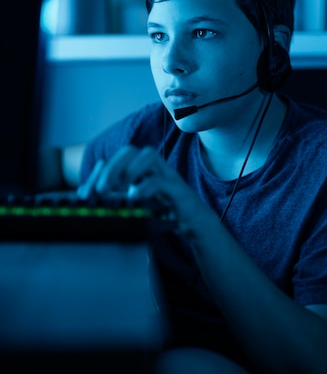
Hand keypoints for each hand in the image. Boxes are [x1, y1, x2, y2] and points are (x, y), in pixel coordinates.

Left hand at [77, 145, 211, 236]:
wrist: (194, 224)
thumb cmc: (164, 212)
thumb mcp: (135, 204)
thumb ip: (113, 197)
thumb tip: (85, 193)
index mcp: (140, 170)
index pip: (116, 159)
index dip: (98, 173)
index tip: (85, 194)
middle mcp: (152, 168)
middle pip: (131, 150)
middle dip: (112, 166)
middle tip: (101, 189)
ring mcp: (166, 175)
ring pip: (148, 155)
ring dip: (130, 168)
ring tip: (119, 187)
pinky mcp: (177, 189)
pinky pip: (161, 179)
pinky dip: (145, 186)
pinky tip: (134, 197)